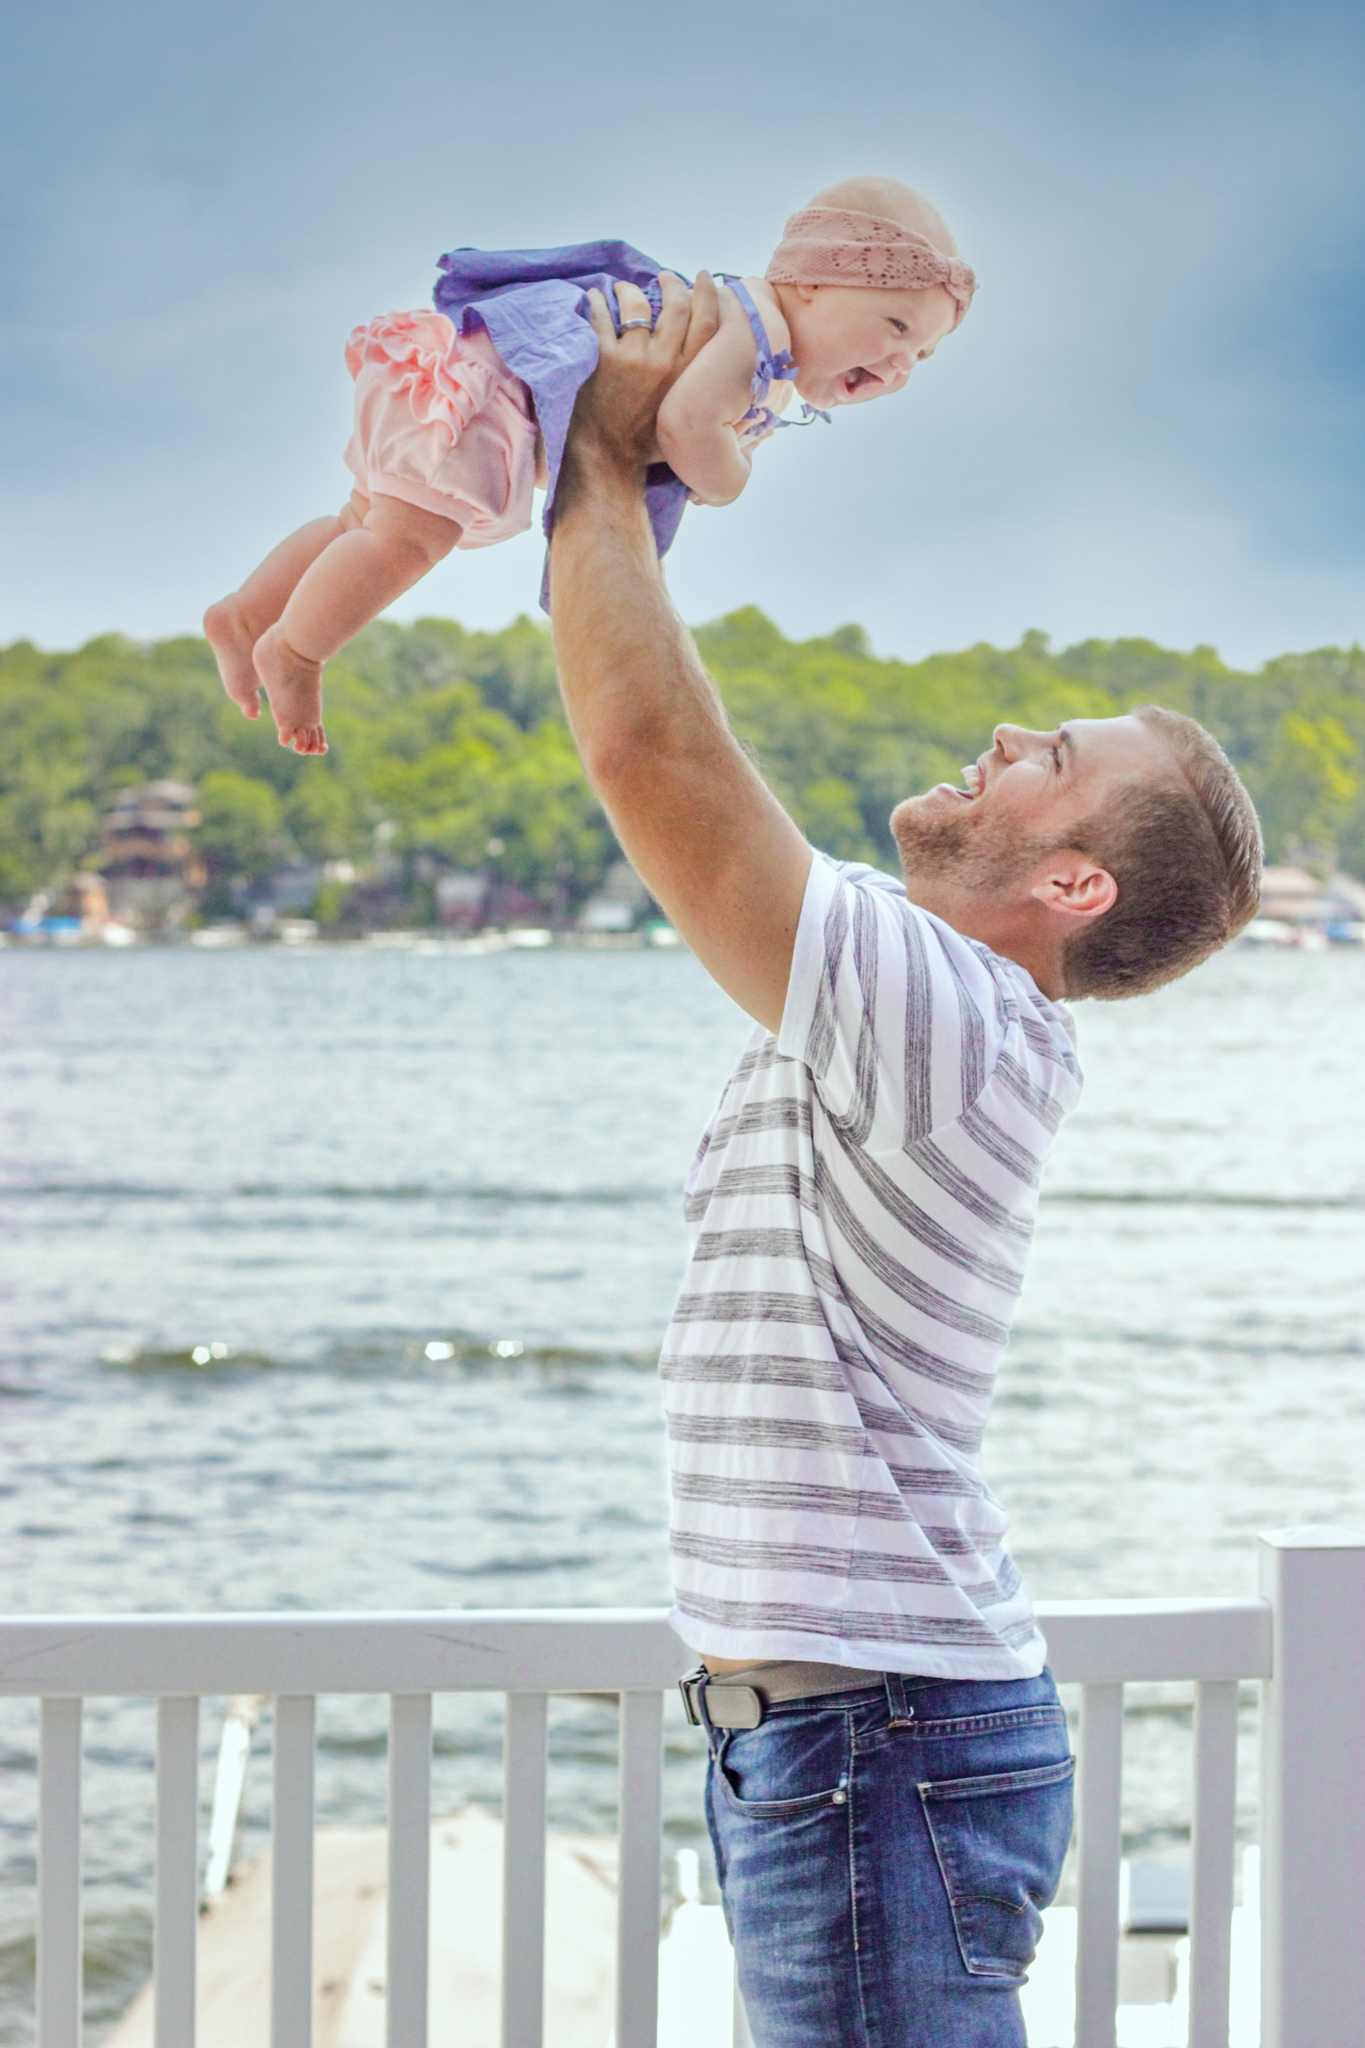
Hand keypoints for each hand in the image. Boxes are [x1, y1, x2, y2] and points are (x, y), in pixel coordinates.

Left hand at [570, 270, 720, 475]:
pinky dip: (596, 303)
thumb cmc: (649, 443)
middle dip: (672, 283)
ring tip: (622, 287)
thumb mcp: (686, 415)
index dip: (708, 294)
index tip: (702, 279)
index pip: (708, 322)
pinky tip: (594, 296)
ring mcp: (636, 360)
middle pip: (677, 306)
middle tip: (664, 276)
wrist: (611, 458)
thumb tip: (717, 372)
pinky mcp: (606, 360)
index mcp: (690, 375)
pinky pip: (602, 319)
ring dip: (630, 290)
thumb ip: (700, 390)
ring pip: (638, 305)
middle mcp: (667, 363)